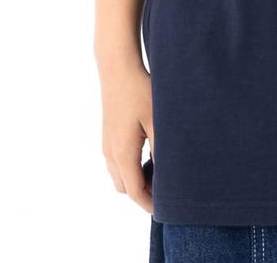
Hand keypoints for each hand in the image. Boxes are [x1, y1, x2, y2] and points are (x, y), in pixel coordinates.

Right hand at [99, 60, 154, 213]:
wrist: (117, 67)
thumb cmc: (140, 90)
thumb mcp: (158, 120)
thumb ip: (162, 149)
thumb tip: (169, 173)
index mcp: (122, 153)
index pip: (135, 191)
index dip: (150, 203)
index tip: (166, 209)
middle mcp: (110, 153)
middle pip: (125, 188)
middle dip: (144, 194)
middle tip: (167, 191)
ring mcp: (106, 143)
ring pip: (119, 175)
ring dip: (137, 180)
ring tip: (161, 172)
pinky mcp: (108, 134)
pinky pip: (117, 162)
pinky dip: (131, 167)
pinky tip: (150, 154)